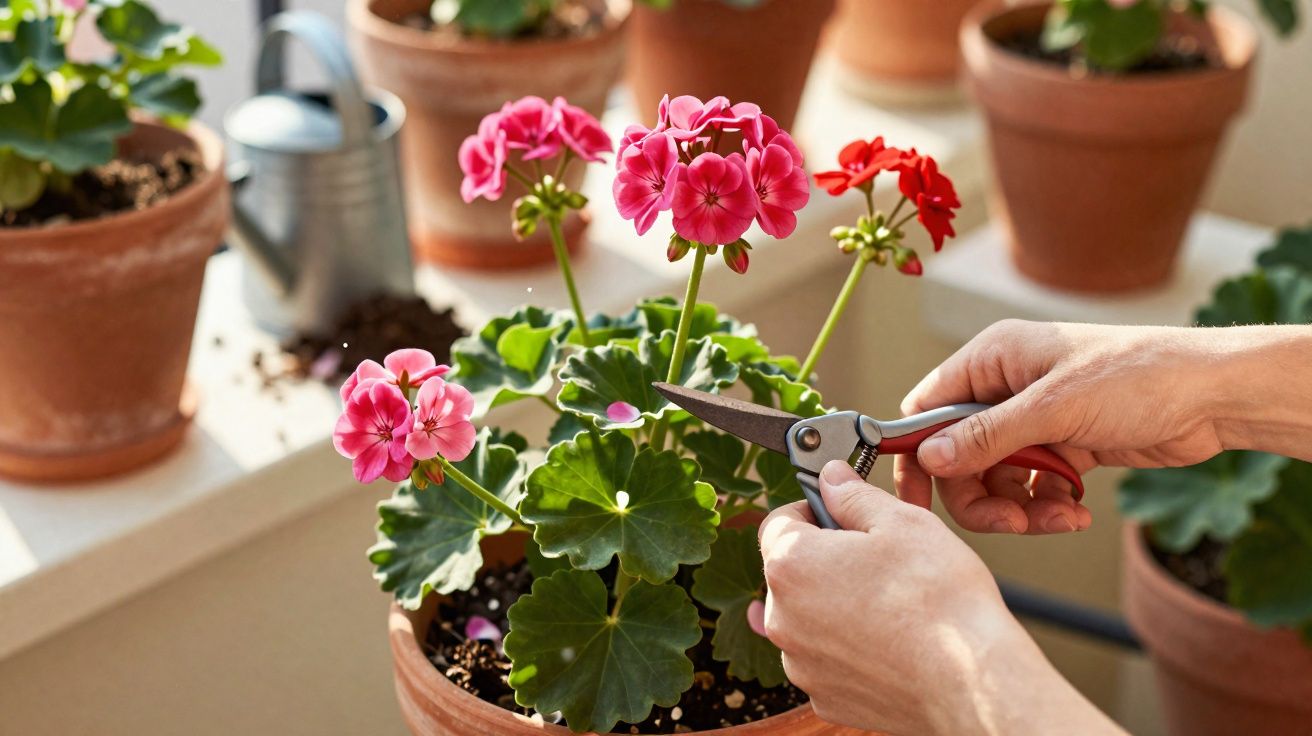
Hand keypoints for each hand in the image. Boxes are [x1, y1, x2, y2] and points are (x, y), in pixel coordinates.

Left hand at [757, 461, 1123, 735]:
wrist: (971, 682)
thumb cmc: (939, 600)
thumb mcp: (901, 522)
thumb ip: (853, 495)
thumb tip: (832, 479)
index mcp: (792, 565)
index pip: (778, 522)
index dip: (812, 511)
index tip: (842, 516)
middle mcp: (783, 618)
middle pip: (793, 573)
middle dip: (827, 560)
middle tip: (877, 560)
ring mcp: (801, 662)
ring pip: (810, 618)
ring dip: (837, 605)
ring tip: (890, 603)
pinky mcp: (824, 697)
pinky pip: (827, 658)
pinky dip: (849, 647)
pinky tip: (889, 640)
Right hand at [895, 321, 1237, 534]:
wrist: (1214, 396)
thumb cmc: (1139, 377)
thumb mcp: (1055, 408)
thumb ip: (988, 435)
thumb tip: (928, 457)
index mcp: (992, 359)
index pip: (927, 410)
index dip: (916, 455)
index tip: (916, 500)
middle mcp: (1005, 387)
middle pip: (958, 455)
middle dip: (979, 495)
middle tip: (1009, 524)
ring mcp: (1034, 419)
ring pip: (995, 478)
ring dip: (1017, 508)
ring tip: (1056, 519)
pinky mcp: (1062, 446)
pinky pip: (1031, 487)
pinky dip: (1045, 506)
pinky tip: (1075, 512)